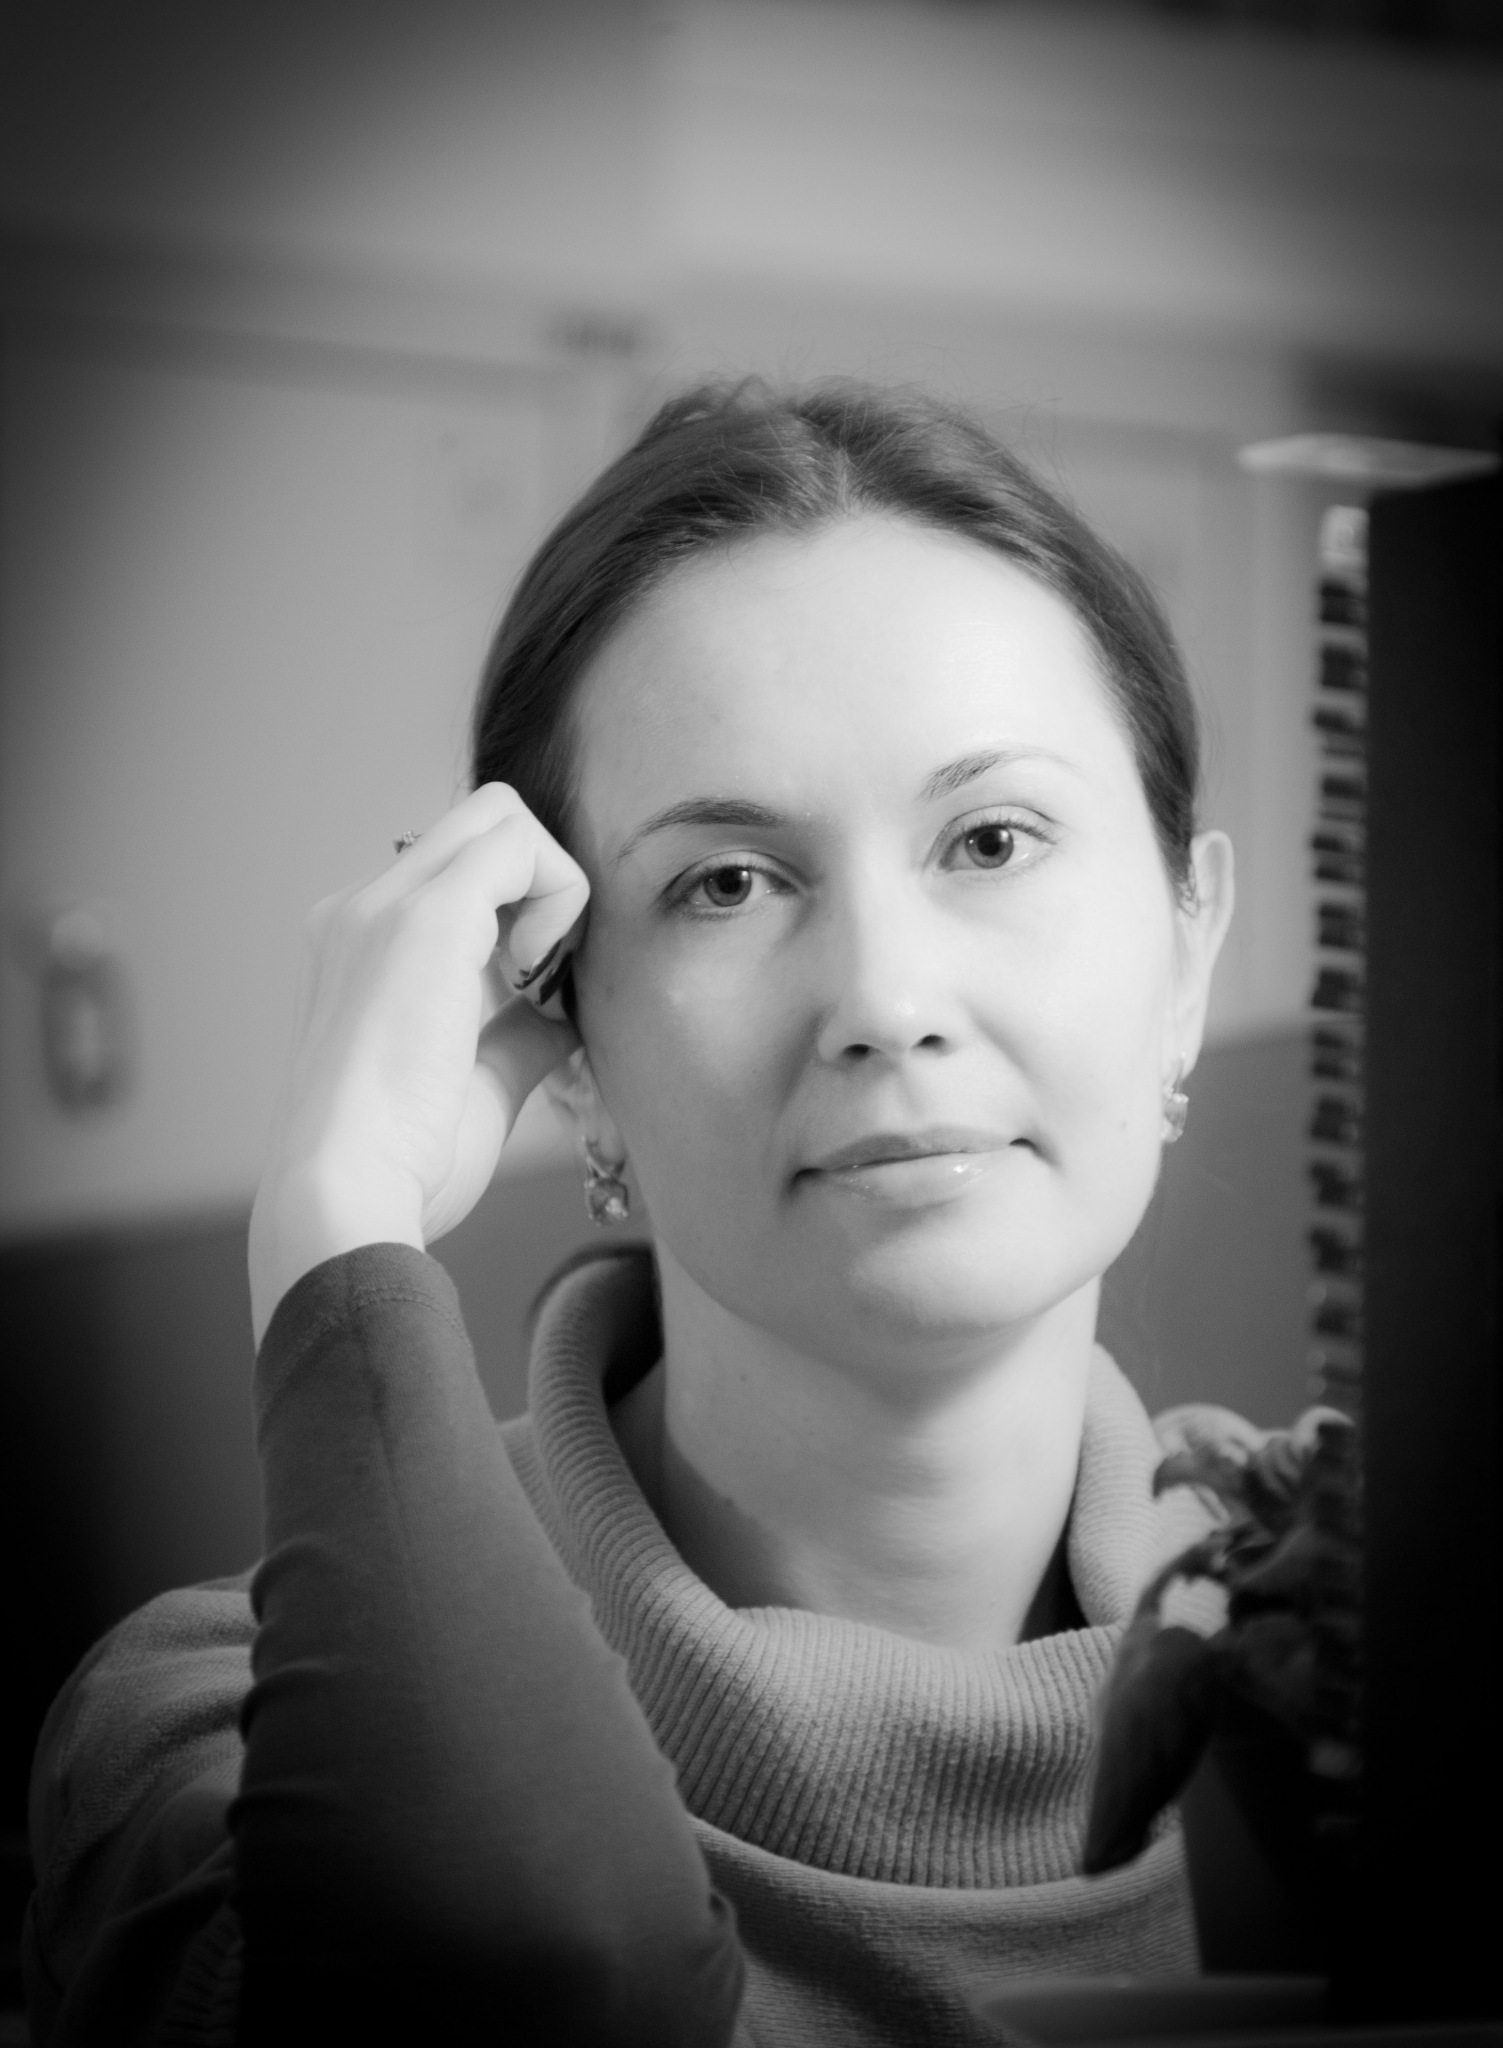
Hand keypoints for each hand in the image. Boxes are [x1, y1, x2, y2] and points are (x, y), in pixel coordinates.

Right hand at [249, 784, 587, 1344]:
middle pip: (480, 824)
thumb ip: (516, 1035)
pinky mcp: (424, 917)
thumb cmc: (400, 1167)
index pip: (461, 876)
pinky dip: (557, 896)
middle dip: (539, 883)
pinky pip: (518, 846)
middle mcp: (360, 910)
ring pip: (500, 817)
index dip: (521, 914)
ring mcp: (383, 905)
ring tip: (540, 980)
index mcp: (360, 946)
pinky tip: (539, 975)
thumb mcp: (474, 1086)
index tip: (537, 994)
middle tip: (549, 973)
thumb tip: (564, 1014)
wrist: (346, 1196)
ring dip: (549, 886)